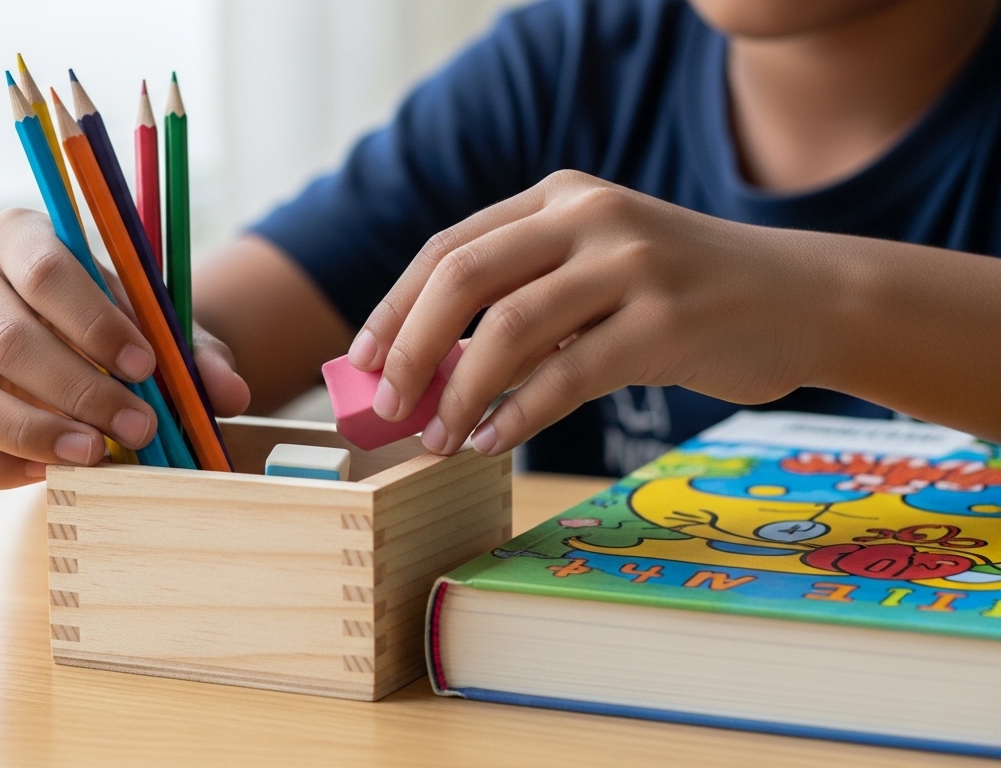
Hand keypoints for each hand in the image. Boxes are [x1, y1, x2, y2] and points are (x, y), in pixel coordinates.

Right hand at [0, 209, 249, 487]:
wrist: (71, 344)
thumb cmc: (112, 324)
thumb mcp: (157, 325)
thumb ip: (194, 353)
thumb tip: (228, 395)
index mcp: (17, 237)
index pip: (44, 269)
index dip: (95, 321)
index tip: (146, 365)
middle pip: (6, 336)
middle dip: (79, 389)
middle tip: (139, 427)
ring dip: (31, 433)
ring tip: (94, 456)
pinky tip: (51, 474)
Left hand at [345, 170, 840, 456]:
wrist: (801, 296)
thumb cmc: (678, 295)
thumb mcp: (596, 270)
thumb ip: (521, 300)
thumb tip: (424, 371)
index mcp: (560, 198)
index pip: (449, 247)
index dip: (396, 309)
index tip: (360, 363)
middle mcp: (591, 216)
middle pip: (464, 276)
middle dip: (410, 347)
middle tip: (385, 405)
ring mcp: (633, 264)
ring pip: (510, 327)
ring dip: (460, 391)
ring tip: (439, 436)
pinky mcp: (668, 321)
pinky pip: (568, 374)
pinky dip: (518, 413)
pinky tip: (492, 440)